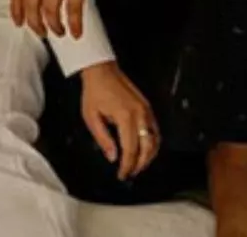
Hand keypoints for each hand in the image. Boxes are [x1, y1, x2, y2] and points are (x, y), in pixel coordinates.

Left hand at [11, 0, 122, 38]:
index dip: (16, 8)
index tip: (18, 20)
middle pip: (30, 3)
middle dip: (33, 23)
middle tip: (41, 33)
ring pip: (49, 9)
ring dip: (53, 26)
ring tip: (60, 32)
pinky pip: (73, 7)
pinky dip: (73, 23)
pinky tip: (76, 31)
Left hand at [79, 62, 158, 180]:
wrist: (102, 71)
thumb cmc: (94, 92)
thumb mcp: (91, 116)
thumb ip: (103, 138)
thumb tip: (113, 158)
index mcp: (125, 117)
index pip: (130, 149)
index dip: (127, 165)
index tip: (122, 175)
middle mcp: (141, 115)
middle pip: (147, 148)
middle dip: (140, 164)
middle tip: (130, 173)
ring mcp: (147, 111)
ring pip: (155, 141)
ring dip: (148, 156)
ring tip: (137, 165)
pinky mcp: (148, 108)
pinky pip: (155, 131)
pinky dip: (152, 144)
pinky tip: (144, 151)